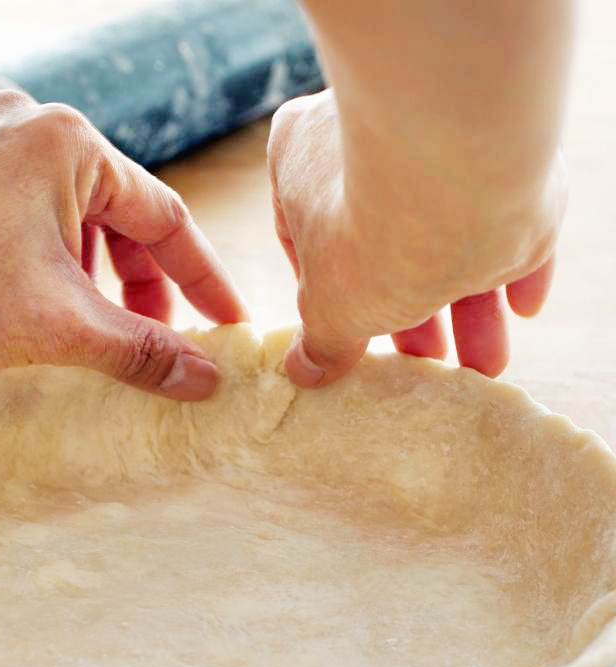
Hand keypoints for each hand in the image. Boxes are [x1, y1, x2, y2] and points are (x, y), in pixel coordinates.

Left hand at [0, 90, 247, 398]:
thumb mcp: (63, 326)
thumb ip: (144, 349)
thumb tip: (205, 380)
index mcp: (67, 142)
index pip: (165, 215)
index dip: (202, 279)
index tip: (226, 325)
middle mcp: (30, 126)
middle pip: (122, 214)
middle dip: (145, 285)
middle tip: (161, 343)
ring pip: (79, 217)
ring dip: (102, 279)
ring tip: (104, 331)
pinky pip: (37, 215)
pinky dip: (60, 263)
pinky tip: (57, 308)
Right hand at [268, 89, 566, 387]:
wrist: (460, 169)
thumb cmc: (366, 233)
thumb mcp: (332, 308)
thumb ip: (322, 340)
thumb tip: (306, 370)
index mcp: (305, 153)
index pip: (305, 229)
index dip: (326, 290)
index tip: (348, 332)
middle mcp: (376, 134)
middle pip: (388, 240)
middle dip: (410, 312)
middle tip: (424, 358)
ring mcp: (445, 142)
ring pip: (453, 235)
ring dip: (470, 309)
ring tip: (481, 362)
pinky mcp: (508, 155)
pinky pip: (511, 217)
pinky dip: (518, 267)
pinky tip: (523, 309)